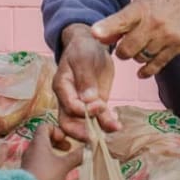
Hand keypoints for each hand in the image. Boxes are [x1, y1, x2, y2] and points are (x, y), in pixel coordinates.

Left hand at [21, 124, 79, 179]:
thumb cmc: (46, 174)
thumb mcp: (64, 165)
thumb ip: (76, 156)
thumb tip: (88, 149)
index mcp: (39, 142)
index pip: (45, 126)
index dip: (57, 130)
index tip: (65, 139)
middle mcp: (31, 148)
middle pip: (44, 138)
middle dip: (58, 143)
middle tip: (68, 149)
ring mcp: (28, 159)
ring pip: (41, 151)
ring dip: (54, 154)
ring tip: (63, 163)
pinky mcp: (27, 170)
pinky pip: (38, 161)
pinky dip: (48, 163)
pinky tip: (56, 174)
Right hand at [53, 23, 120, 141]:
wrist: (91, 44)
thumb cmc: (82, 49)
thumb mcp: (83, 58)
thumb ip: (84, 78)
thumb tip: (88, 100)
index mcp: (62, 86)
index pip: (68, 106)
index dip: (82, 110)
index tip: (99, 106)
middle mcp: (68, 99)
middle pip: (68, 123)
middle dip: (82, 132)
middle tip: (98, 135)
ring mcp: (82, 103)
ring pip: (85, 124)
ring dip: (99, 128)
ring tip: (115, 127)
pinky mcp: (95, 104)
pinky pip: (99, 118)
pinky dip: (108, 122)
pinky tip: (117, 122)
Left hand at [91, 0, 179, 78]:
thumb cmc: (159, 2)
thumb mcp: (139, 4)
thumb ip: (119, 21)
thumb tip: (98, 37)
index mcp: (141, 9)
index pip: (121, 20)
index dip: (106, 28)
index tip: (94, 34)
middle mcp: (154, 22)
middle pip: (128, 49)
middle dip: (123, 51)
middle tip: (126, 46)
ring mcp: (167, 36)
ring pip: (141, 58)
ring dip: (137, 56)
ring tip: (142, 46)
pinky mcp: (177, 47)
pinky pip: (156, 65)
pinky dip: (146, 70)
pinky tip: (142, 70)